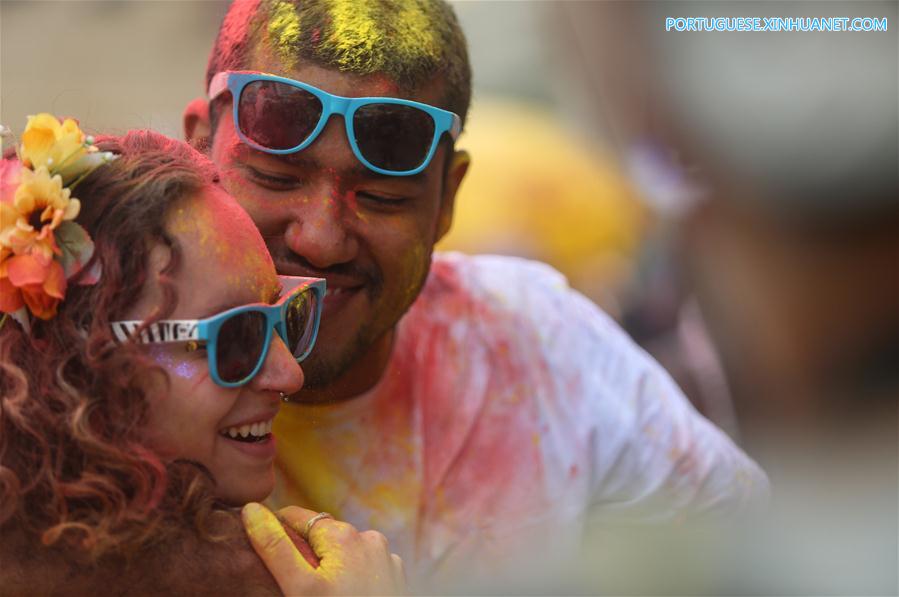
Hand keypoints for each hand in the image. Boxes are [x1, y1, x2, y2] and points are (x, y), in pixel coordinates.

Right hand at [242, 502, 405, 595]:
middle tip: (289, 580)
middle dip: (304, 552)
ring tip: (316, 590)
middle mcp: (369, 538)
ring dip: (329, 565)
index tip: (262, 550)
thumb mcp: (300, 587)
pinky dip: (351, 577)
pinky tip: (341, 594)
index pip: (297, 517)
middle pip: (323, 536)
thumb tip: (251, 510)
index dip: (276, 531)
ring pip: (345, 553)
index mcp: (343, 534)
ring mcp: (386, 559)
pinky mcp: (395, 577)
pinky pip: (364, 568)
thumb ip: (275, 548)